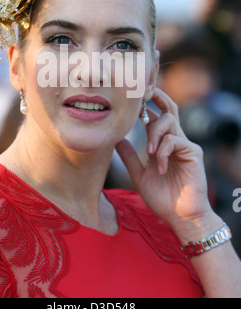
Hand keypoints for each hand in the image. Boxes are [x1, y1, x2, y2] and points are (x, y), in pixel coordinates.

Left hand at [115, 88, 216, 239]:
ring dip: (155, 132)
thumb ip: (129, 157)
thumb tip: (116, 139)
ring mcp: (185, 145)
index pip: (157, 116)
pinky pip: (175, 140)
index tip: (131, 100)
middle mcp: (175, 140)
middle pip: (169, 108)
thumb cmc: (162, 198)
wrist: (179, 217)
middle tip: (143, 90)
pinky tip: (159, 166)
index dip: (145, 105)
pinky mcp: (193, 153)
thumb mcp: (139, 175)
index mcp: (163, 144)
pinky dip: (163, 151)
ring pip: (169, 121)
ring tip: (149, 151)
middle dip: (157, 96)